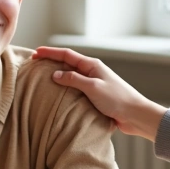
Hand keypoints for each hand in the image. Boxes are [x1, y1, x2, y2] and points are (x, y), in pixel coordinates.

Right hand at [32, 46, 167, 140]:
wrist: (135, 115)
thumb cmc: (117, 99)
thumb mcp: (93, 87)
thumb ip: (73, 80)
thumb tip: (55, 74)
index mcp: (92, 65)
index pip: (66, 55)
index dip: (50, 53)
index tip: (36, 53)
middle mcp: (91, 72)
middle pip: (67, 64)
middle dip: (51, 62)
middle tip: (35, 64)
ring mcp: (93, 84)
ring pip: (71, 77)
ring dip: (57, 76)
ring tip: (42, 78)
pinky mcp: (94, 97)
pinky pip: (75, 90)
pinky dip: (64, 89)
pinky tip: (57, 95)